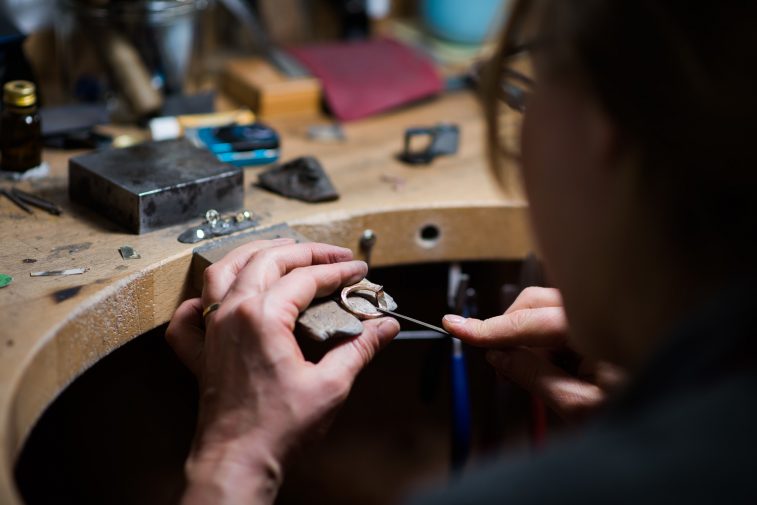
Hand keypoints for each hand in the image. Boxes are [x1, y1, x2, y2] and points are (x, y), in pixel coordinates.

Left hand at [166, 239, 399, 504]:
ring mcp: (210, 330)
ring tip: (280, 249)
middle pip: (267, 260)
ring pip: (224, 270)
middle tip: (333, 255)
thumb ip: (359, 348)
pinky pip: (189, 314)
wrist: (238, 461)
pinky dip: (200, 299)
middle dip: (305, 251)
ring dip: (254, 253)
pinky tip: (215, 297)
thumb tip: (384, 327)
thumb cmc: (277, 428)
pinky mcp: (200, 351)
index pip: (306, 277)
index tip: (358, 271)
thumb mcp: (330, 385)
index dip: (337, 271)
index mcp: (262, 316)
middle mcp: (231, 313)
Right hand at [442, 287, 624, 420]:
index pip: (527, 323)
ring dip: (534, 336)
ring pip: (548, 308)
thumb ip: (532, 376)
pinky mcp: (606, 313)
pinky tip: (568, 364)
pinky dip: (553, 337)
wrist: (682, 405)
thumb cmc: (642, 407)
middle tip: (503, 360)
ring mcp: (605, 308)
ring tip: (553, 373)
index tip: (454, 325)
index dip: (487, 327)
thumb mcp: (578, 406)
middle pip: (536, 302)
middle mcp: (601, 308)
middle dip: (512, 328)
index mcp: (598, 329)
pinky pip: (565, 314)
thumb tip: (498, 355)